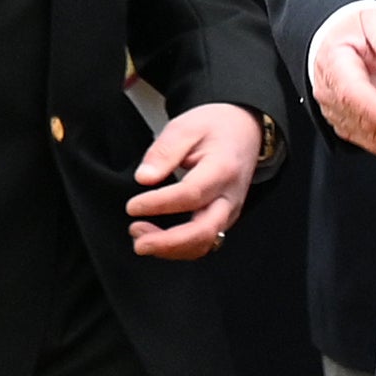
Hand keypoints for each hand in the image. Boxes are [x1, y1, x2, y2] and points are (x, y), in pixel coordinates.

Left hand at [127, 100, 264, 257]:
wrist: (243, 132)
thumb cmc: (214, 128)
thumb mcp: (185, 127)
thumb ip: (164, 152)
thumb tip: (144, 178)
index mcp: (223, 169)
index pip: (191, 194)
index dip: (159, 204)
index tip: (132, 206)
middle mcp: (230, 196)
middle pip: (203, 231)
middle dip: (168, 243)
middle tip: (138, 241)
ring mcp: (228, 212)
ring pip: (203, 244)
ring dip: (170, 248)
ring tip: (139, 235)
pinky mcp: (222, 220)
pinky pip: (202, 243)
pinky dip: (177, 248)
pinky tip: (155, 238)